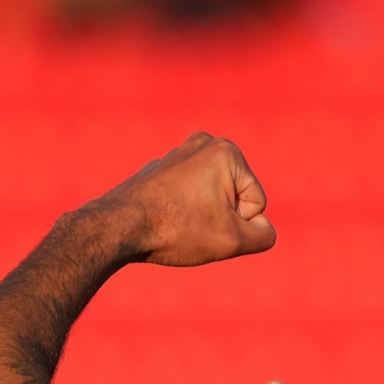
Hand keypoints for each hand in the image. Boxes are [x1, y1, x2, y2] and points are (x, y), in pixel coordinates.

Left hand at [93, 132, 276, 266]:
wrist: (119, 226)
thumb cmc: (177, 230)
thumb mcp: (234, 241)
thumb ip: (264, 236)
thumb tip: (263, 228)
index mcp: (228, 152)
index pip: (257, 204)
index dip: (237, 225)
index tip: (207, 225)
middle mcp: (206, 142)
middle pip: (236, 199)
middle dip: (220, 219)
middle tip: (192, 225)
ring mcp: (181, 152)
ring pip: (213, 200)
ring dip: (202, 218)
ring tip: (178, 222)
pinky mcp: (163, 168)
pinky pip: (189, 199)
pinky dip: (182, 212)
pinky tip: (164, 218)